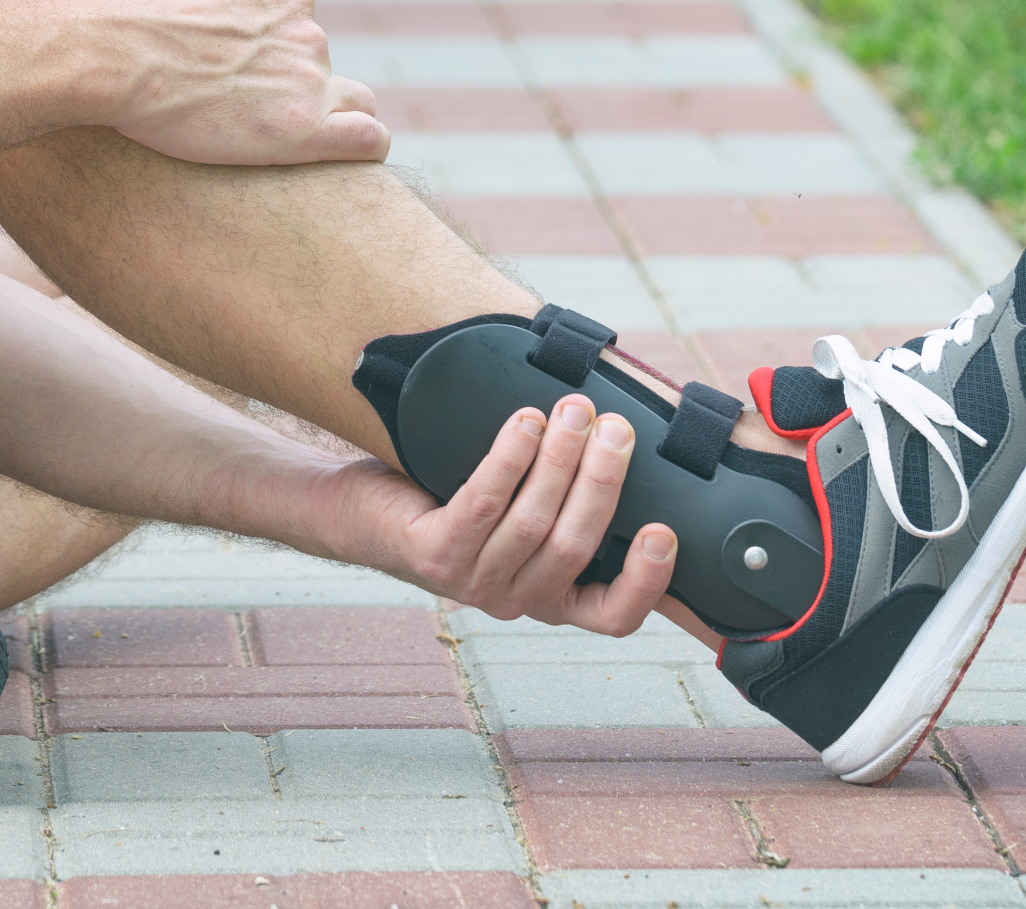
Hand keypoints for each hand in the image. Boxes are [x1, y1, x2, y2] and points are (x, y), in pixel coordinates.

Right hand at [103, 0, 388, 165]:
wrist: (118, 51)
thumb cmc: (139, 0)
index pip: (297, 20)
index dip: (267, 45)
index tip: (231, 65)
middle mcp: (308, 33)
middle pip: (316, 63)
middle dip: (288, 82)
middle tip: (237, 105)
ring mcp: (310, 82)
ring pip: (350, 100)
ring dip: (325, 114)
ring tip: (281, 136)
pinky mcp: (304, 131)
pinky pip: (367, 139)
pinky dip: (364, 145)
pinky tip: (341, 153)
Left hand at [329, 395, 679, 634]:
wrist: (362, 512)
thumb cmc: (455, 502)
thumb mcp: (521, 511)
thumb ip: (570, 500)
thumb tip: (632, 444)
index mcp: (550, 594)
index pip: (613, 616)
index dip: (646, 582)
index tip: (664, 530)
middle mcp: (516, 600)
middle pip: (574, 546)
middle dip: (602, 482)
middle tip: (615, 428)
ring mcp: (472, 582)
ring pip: (532, 523)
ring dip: (560, 461)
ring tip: (574, 410)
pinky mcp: (433, 554)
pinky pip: (483, 503)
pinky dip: (510, 459)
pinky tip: (525, 423)